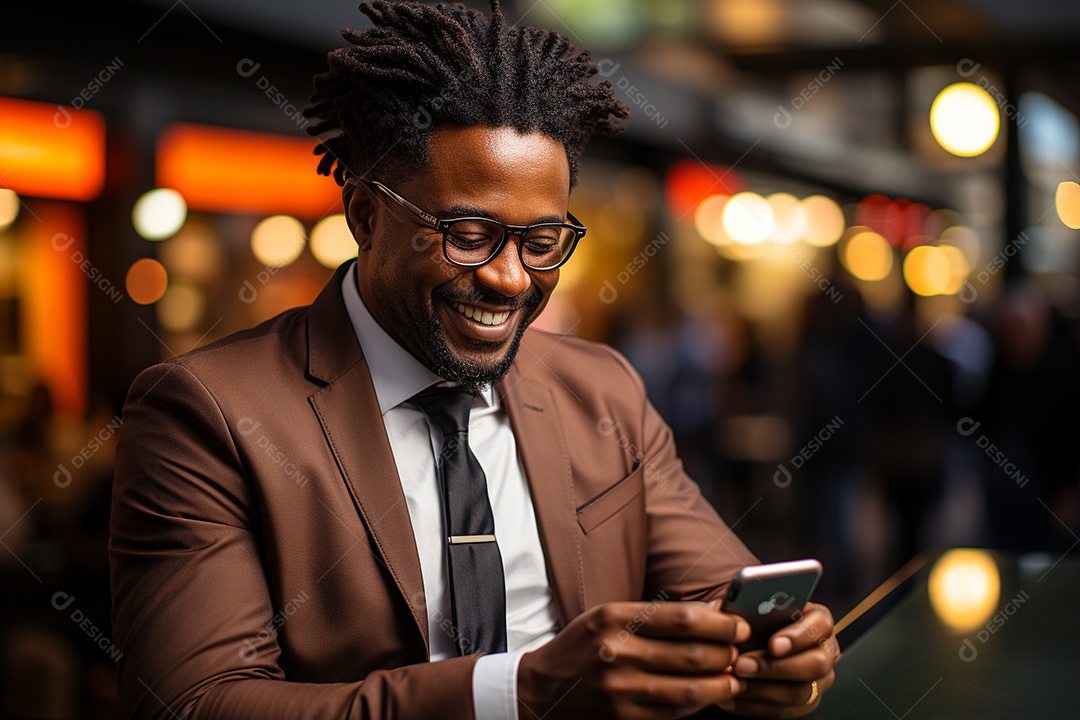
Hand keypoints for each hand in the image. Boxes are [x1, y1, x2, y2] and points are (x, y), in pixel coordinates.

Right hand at [518, 600, 750, 718]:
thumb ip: (658, 615)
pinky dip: (699, 704)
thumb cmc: (584, 646)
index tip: (739, 625)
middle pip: (693, 655)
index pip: (683, 619)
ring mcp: (621, 690)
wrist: (542, 690)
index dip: (720, 623)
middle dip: (727, 653)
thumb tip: (715, 610)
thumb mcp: (610, 616)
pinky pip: (675, 712)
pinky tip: (709, 694)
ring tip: (734, 677)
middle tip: (739, 651)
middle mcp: (618, 653)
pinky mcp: (625, 718)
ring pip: (690, 689)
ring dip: (721, 683)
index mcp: (615, 619)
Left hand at [724, 602, 838, 716]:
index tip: (773, 645)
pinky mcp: (805, 704)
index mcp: (817, 621)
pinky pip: (786, 712)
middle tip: (742, 664)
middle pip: (816, 664)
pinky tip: (733, 697)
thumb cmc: (756, 621)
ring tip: (734, 682)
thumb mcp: (753, 606)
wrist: (752, 644)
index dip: (798, 636)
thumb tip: (726, 612)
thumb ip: (747, 607)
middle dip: (776, 667)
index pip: (820, 625)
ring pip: (801, 692)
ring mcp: (819, 681)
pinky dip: (755, 706)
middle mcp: (824, 651)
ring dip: (762, 689)